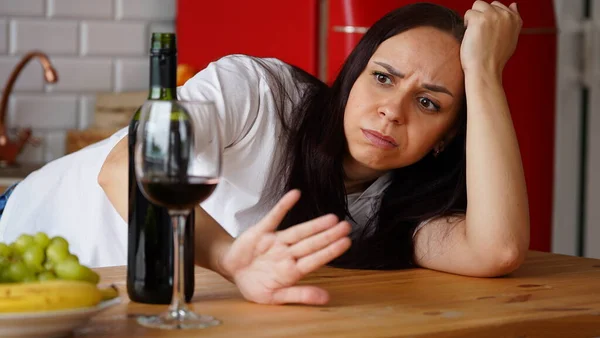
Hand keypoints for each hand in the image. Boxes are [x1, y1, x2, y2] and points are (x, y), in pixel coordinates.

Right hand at [219, 190, 350, 304]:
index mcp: (291, 271)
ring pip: (298, 231)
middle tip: (347, 226)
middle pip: (311, 243)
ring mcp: (275, 242)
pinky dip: (284, 206)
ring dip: (314, 224)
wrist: (231, 270)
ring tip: (332, 218)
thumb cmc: (254, 284)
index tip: (346, 242)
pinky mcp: (261, 231)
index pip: (315, 260)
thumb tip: (326, 299)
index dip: (330, 251)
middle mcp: (286, 254)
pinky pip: (273, 217)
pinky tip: (295, 194)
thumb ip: (299, 295)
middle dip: (329, 235)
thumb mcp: (274, 297)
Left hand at [461, 1, 521, 76]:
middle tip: (481, 34)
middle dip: (481, 16)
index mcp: (515, 20)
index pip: (500, 6)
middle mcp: (506, 15)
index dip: (490, 18)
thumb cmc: (495, 59)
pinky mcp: (479, 19)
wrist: (485, 69)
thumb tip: (514, 5)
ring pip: (477, 6)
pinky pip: (468, 13)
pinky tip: (471, 36)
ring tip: (475, 34)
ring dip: (473, 18)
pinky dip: (466, 24)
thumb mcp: (511, 39)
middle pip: (487, 5)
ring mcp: (493, 16)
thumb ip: (513, 21)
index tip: (488, 31)